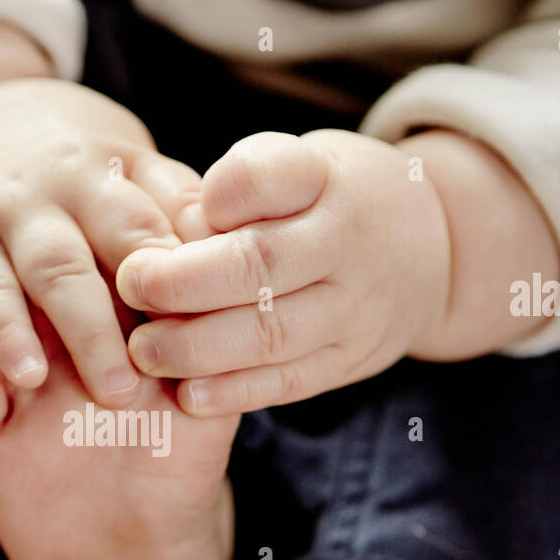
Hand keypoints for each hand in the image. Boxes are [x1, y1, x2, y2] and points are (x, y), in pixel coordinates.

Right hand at [0, 77, 204, 405]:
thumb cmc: (77, 170)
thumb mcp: (132, 170)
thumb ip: (181, 215)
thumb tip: (244, 261)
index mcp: (129, 170)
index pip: (182, 215)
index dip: (209, 265)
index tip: (236, 315)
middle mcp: (76, 185)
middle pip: (127, 238)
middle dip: (159, 299)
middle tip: (186, 365)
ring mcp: (16, 213)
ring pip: (58, 269)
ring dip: (89, 331)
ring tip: (117, 392)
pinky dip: (6, 333)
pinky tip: (27, 376)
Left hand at [115, 130, 452, 414]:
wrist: (431, 249)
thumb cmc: (329, 199)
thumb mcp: (300, 163)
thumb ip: (240, 187)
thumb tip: (172, 232)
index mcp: (325, 179)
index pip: (266, 176)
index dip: (217, 197)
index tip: (173, 213)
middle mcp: (348, 242)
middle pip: (261, 265)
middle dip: (184, 283)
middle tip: (129, 287)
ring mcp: (355, 307)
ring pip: (271, 333)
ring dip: (198, 347)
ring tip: (143, 350)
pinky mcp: (351, 359)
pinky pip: (291, 381)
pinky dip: (236, 392)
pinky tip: (188, 396)